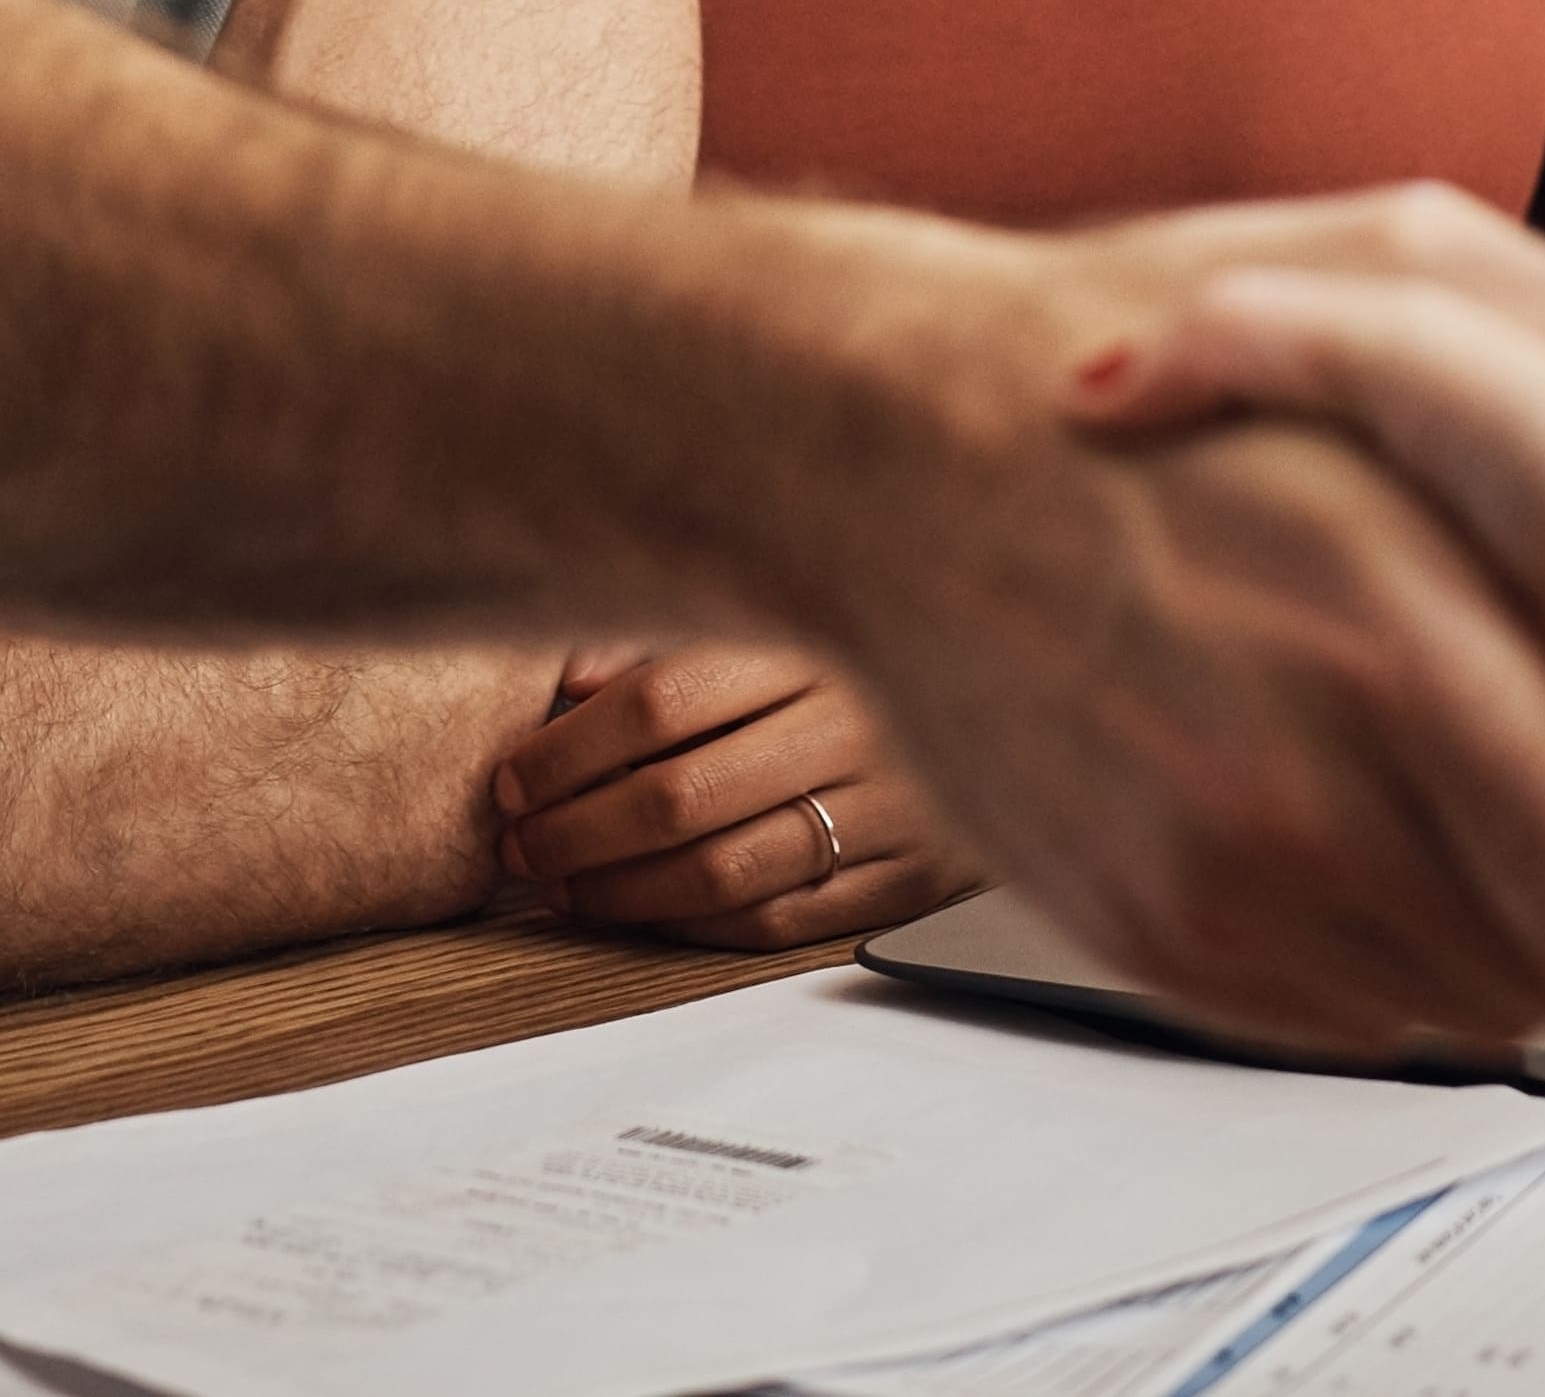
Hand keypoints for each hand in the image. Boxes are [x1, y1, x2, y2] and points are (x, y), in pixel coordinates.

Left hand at [489, 646, 980, 947]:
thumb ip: (673, 639)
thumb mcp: (782, 617)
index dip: (567, 751)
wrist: (1032, 692)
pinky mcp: (911, 878)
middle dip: (575, 832)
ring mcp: (889, 808)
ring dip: (623, 892)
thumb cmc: (875, 651)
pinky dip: (699, 927)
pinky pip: (782, 921)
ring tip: (565, 888)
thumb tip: (565, 676)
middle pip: (678, 795)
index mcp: (812, 643)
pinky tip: (647, 914)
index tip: (511, 778)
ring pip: (723, 872)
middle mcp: (854, 725)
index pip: (658, 702)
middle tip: (521, 847)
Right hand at [756, 189, 1544, 1059]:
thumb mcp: (1395, 267)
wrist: (888, 444)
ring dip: (1516, 953)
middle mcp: (1298, 760)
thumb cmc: (1145, 350)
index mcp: (1387, 605)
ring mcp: (1210, 863)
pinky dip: (1394, 968)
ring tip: (1494, 847)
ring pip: (1471, 1009)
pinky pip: (1346, 1023)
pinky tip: (1374, 856)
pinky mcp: (1142, 929)